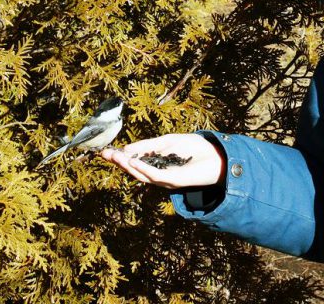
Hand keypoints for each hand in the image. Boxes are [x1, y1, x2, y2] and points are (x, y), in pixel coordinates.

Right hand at [100, 133, 225, 188]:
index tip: (106, 150)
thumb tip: (126, 149)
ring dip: (128, 166)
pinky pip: (156, 176)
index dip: (120, 157)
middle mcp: (158, 174)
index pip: (134, 162)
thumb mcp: (168, 142)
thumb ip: (149, 146)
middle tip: (105, 154)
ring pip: (142, 175)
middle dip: (120, 162)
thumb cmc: (195, 148)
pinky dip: (144, 169)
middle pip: (135, 170)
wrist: (217, 156)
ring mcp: (166, 179)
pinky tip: (135, 162)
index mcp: (156, 164)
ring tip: (116, 157)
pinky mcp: (175, 181)